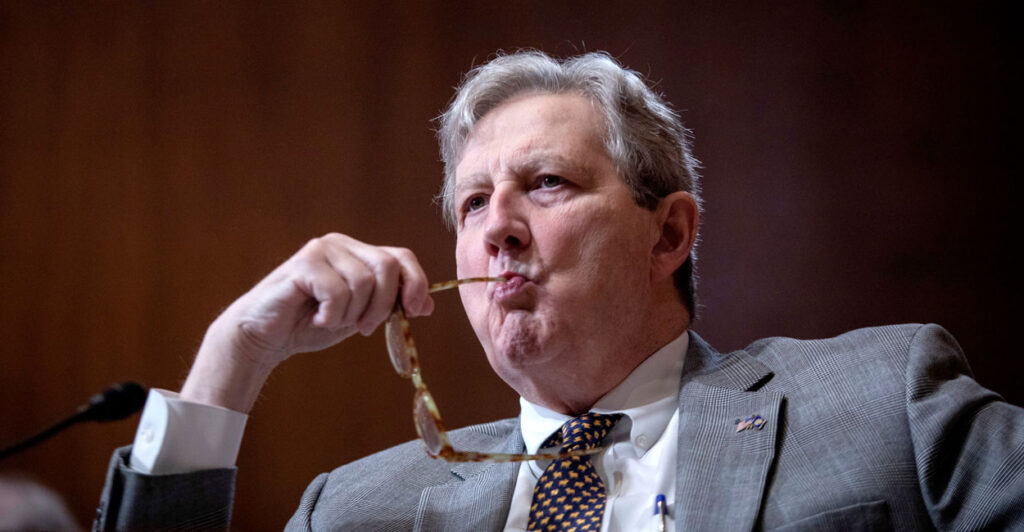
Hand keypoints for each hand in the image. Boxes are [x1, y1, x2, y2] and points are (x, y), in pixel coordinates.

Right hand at [181, 233, 433, 412]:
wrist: (267, 336)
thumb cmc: (312, 323)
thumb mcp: (360, 316)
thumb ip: (390, 306)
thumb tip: (428, 304)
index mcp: (358, 253)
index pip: (401, 256)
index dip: (415, 283)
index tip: (414, 311)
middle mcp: (342, 244)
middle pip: (387, 266)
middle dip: (383, 305)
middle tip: (364, 327)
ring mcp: (322, 250)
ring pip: (363, 282)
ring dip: (351, 314)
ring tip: (330, 320)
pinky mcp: (304, 263)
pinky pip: (337, 292)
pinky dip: (331, 315)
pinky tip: (315, 317)